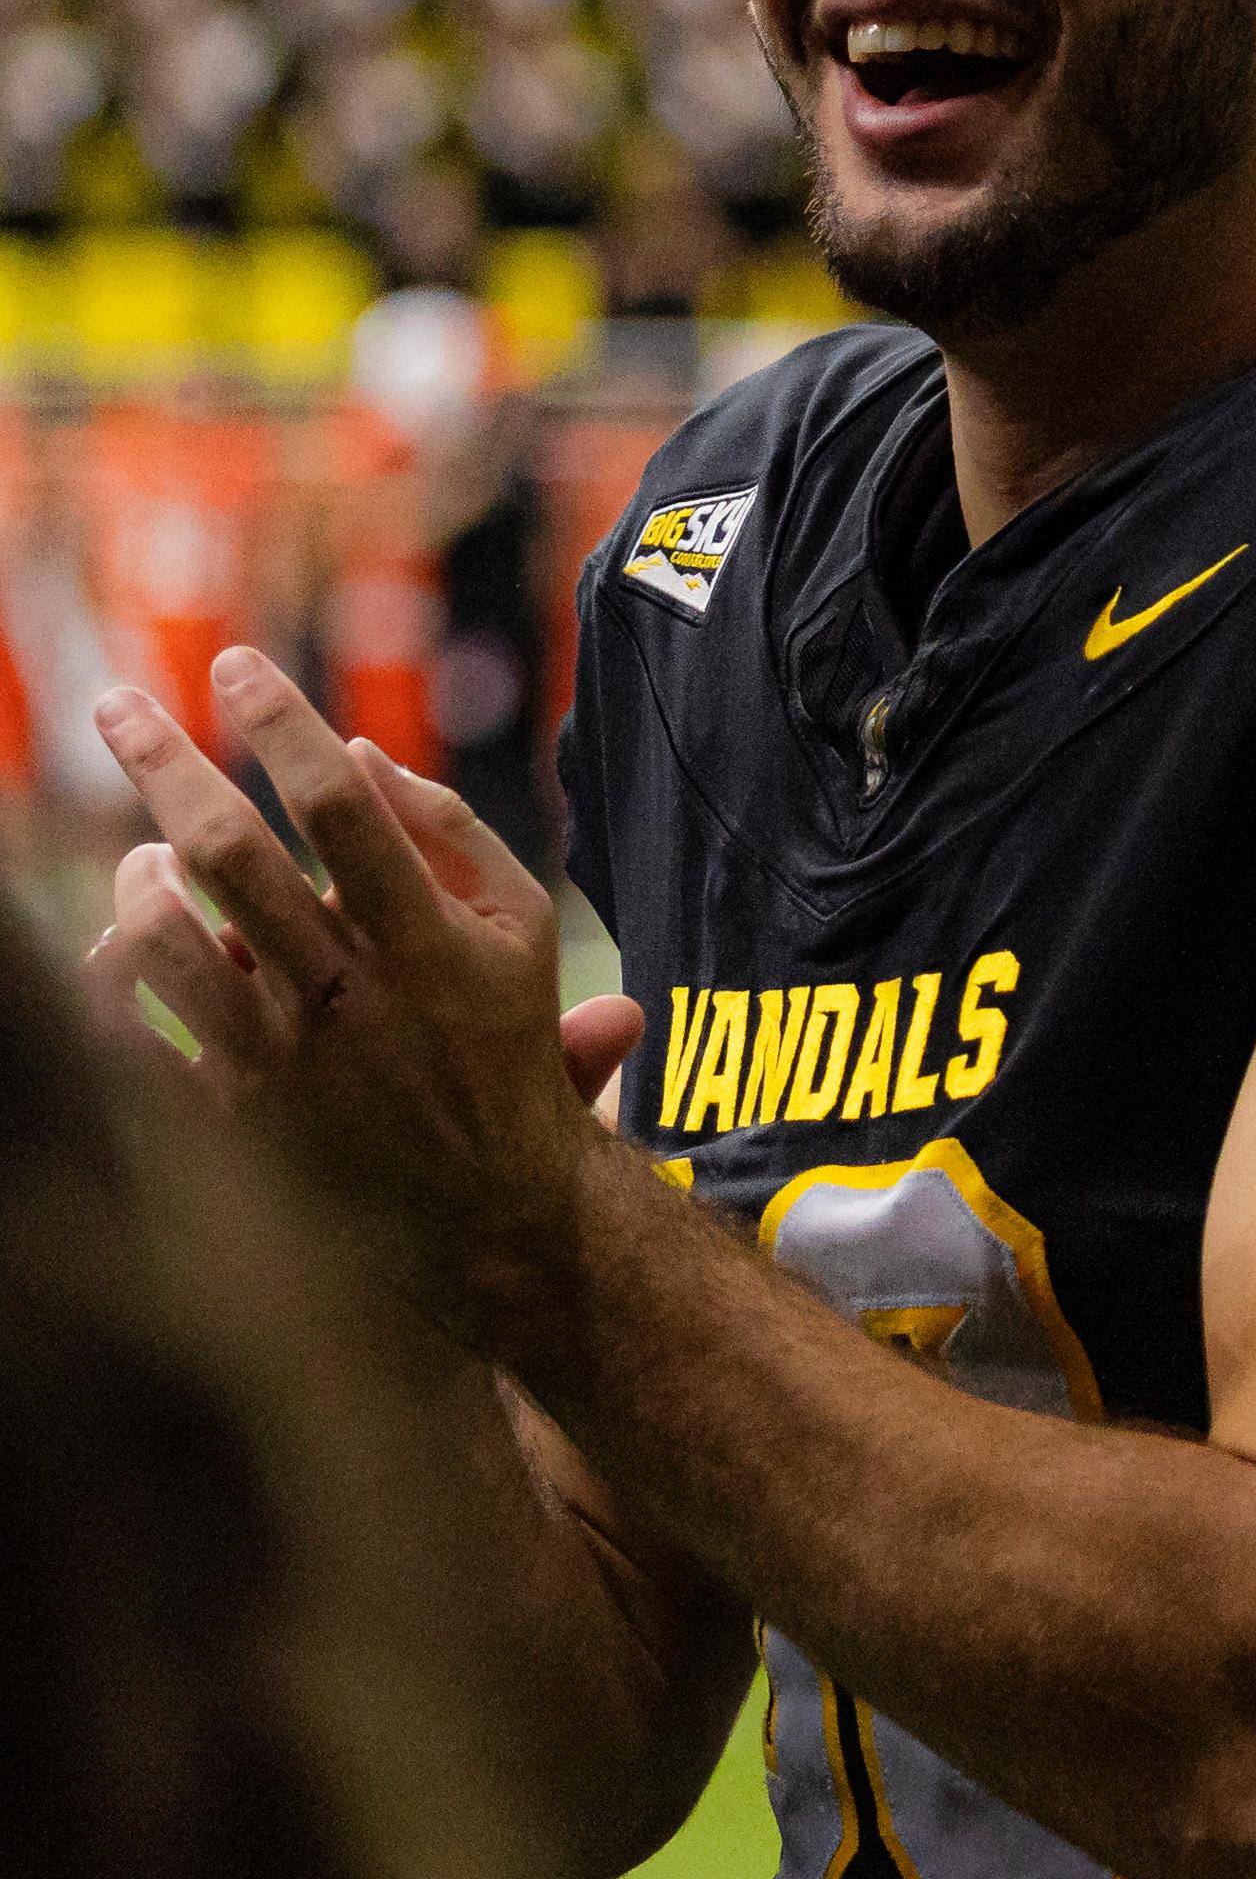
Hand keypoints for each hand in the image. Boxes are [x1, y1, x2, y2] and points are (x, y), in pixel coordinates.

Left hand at [92, 646, 644, 1338]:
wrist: (487, 1213)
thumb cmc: (502, 1045)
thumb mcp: (517, 929)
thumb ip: (449, 832)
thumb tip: (355, 751)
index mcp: (429, 942)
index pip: (342, 807)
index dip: (283, 725)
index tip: (235, 665)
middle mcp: (352, 998)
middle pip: (231, 854)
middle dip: (162, 763)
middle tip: (115, 705)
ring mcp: (286, 1065)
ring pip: (168, 940)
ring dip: (139, 875)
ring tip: (145, 855)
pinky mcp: (237, 1123)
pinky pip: (143, 1033)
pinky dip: (121, 973)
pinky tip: (129, 940)